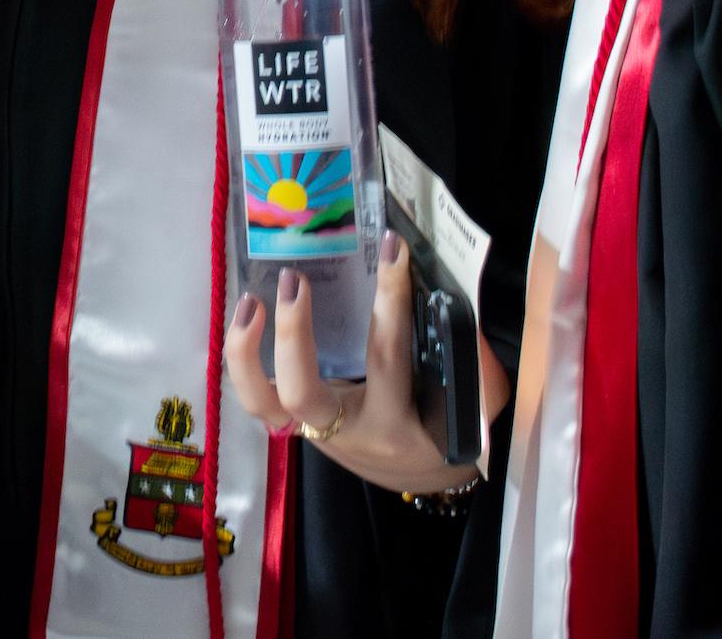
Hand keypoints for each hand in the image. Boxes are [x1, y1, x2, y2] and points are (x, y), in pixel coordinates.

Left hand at [223, 231, 493, 497]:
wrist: (420, 472)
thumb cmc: (451, 429)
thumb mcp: (477, 401)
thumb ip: (472, 358)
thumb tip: (451, 295)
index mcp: (394, 424)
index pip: (387, 356)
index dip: (389, 302)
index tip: (391, 250)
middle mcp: (346, 431)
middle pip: (304, 392)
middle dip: (292, 335)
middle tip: (293, 280)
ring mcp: (313, 430)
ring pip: (263, 404)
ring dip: (246, 352)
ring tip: (250, 300)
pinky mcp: (295, 423)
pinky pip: (259, 397)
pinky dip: (244, 359)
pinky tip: (246, 316)